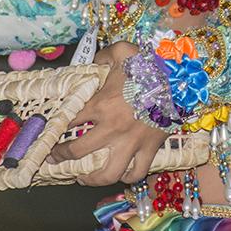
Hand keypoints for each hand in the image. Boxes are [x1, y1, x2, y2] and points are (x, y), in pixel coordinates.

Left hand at [47, 41, 168, 185]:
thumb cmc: (150, 65)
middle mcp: (112, 128)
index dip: (55, 128)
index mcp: (101, 104)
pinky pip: (136, 173)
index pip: (69, 121)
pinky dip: (126, 177)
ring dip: (90, 179)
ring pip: (107, 173)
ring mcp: (132, 142)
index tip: (49, 133)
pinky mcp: (149, 149)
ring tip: (82, 178)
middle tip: (55, 158)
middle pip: (78, 152)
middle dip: (61, 157)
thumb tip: (95, 61)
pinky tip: (119, 173)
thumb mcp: (123, 52)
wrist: (181, 79)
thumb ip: (104, 55)